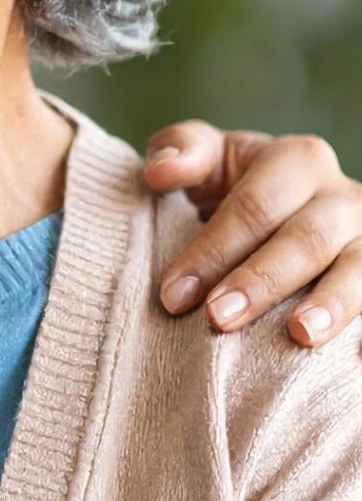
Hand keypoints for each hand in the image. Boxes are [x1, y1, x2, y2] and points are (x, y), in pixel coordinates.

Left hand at [149, 124, 361, 346]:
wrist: (283, 206)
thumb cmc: (233, 181)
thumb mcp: (206, 156)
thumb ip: (180, 152)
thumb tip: (159, 172)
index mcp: (297, 160)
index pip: (253, 207)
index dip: (213, 250)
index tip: (174, 295)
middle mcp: (343, 196)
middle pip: (305, 239)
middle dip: (260, 281)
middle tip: (217, 318)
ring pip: (359, 268)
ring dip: (330, 304)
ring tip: (299, 335)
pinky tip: (353, 349)